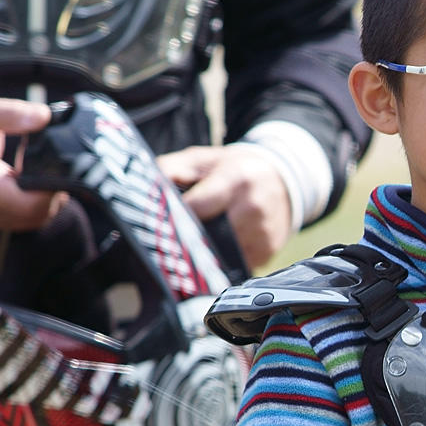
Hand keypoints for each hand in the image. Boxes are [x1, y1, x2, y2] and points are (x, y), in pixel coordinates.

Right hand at [0, 96, 61, 231]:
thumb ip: (12, 114)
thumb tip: (45, 116)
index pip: (34, 204)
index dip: (54, 186)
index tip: (58, 162)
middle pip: (41, 213)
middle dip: (54, 189)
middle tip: (54, 161)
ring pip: (37, 218)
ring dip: (46, 196)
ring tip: (39, 166)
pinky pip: (27, 217)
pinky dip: (36, 201)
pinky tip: (31, 177)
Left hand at [157, 143, 293, 269]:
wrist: (284, 180)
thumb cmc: (235, 168)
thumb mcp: (203, 159)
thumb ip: (171, 170)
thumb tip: (142, 194)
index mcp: (235, 180)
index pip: (196, 207)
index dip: (174, 218)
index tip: (157, 224)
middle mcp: (253, 209)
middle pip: (206, 237)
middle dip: (186, 239)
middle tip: (170, 238)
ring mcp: (262, 235)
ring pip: (217, 256)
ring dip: (202, 254)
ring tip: (193, 243)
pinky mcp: (265, 254)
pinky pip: (231, 265)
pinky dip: (219, 260)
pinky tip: (216, 247)